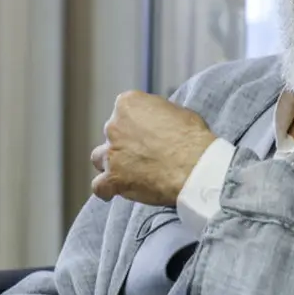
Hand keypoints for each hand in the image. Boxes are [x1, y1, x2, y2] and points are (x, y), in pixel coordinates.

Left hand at [90, 90, 215, 206]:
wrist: (194, 166)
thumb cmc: (191, 138)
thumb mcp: (179, 112)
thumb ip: (160, 115)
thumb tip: (159, 123)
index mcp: (129, 104)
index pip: (125, 109)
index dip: (138, 122)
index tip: (149, 130)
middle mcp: (114, 126)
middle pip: (112, 133)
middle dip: (125, 142)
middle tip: (145, 152)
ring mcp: (111, 153)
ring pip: (100, 157)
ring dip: (112, 163)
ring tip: (129, 170)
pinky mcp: (113, 179)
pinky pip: (99, 186)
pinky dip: (106, 189)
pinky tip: (114, 190)